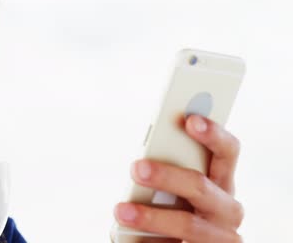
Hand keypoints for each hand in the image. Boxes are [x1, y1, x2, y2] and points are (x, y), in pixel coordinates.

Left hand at [114, 115, 243, 242]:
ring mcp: (221, 237)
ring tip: (121, 211)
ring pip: (188, 224)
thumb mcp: (173, 188)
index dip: (213, 134)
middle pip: (201, 186)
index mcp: (221, 181)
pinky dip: (151, 242)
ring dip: (152, 217)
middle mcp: (228, 208)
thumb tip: (143, 162)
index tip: (190, 119)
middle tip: (136, 168)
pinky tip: (129, 236)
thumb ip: (169, 168)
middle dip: (167, 176)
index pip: (227, 152)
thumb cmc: (174, 211)